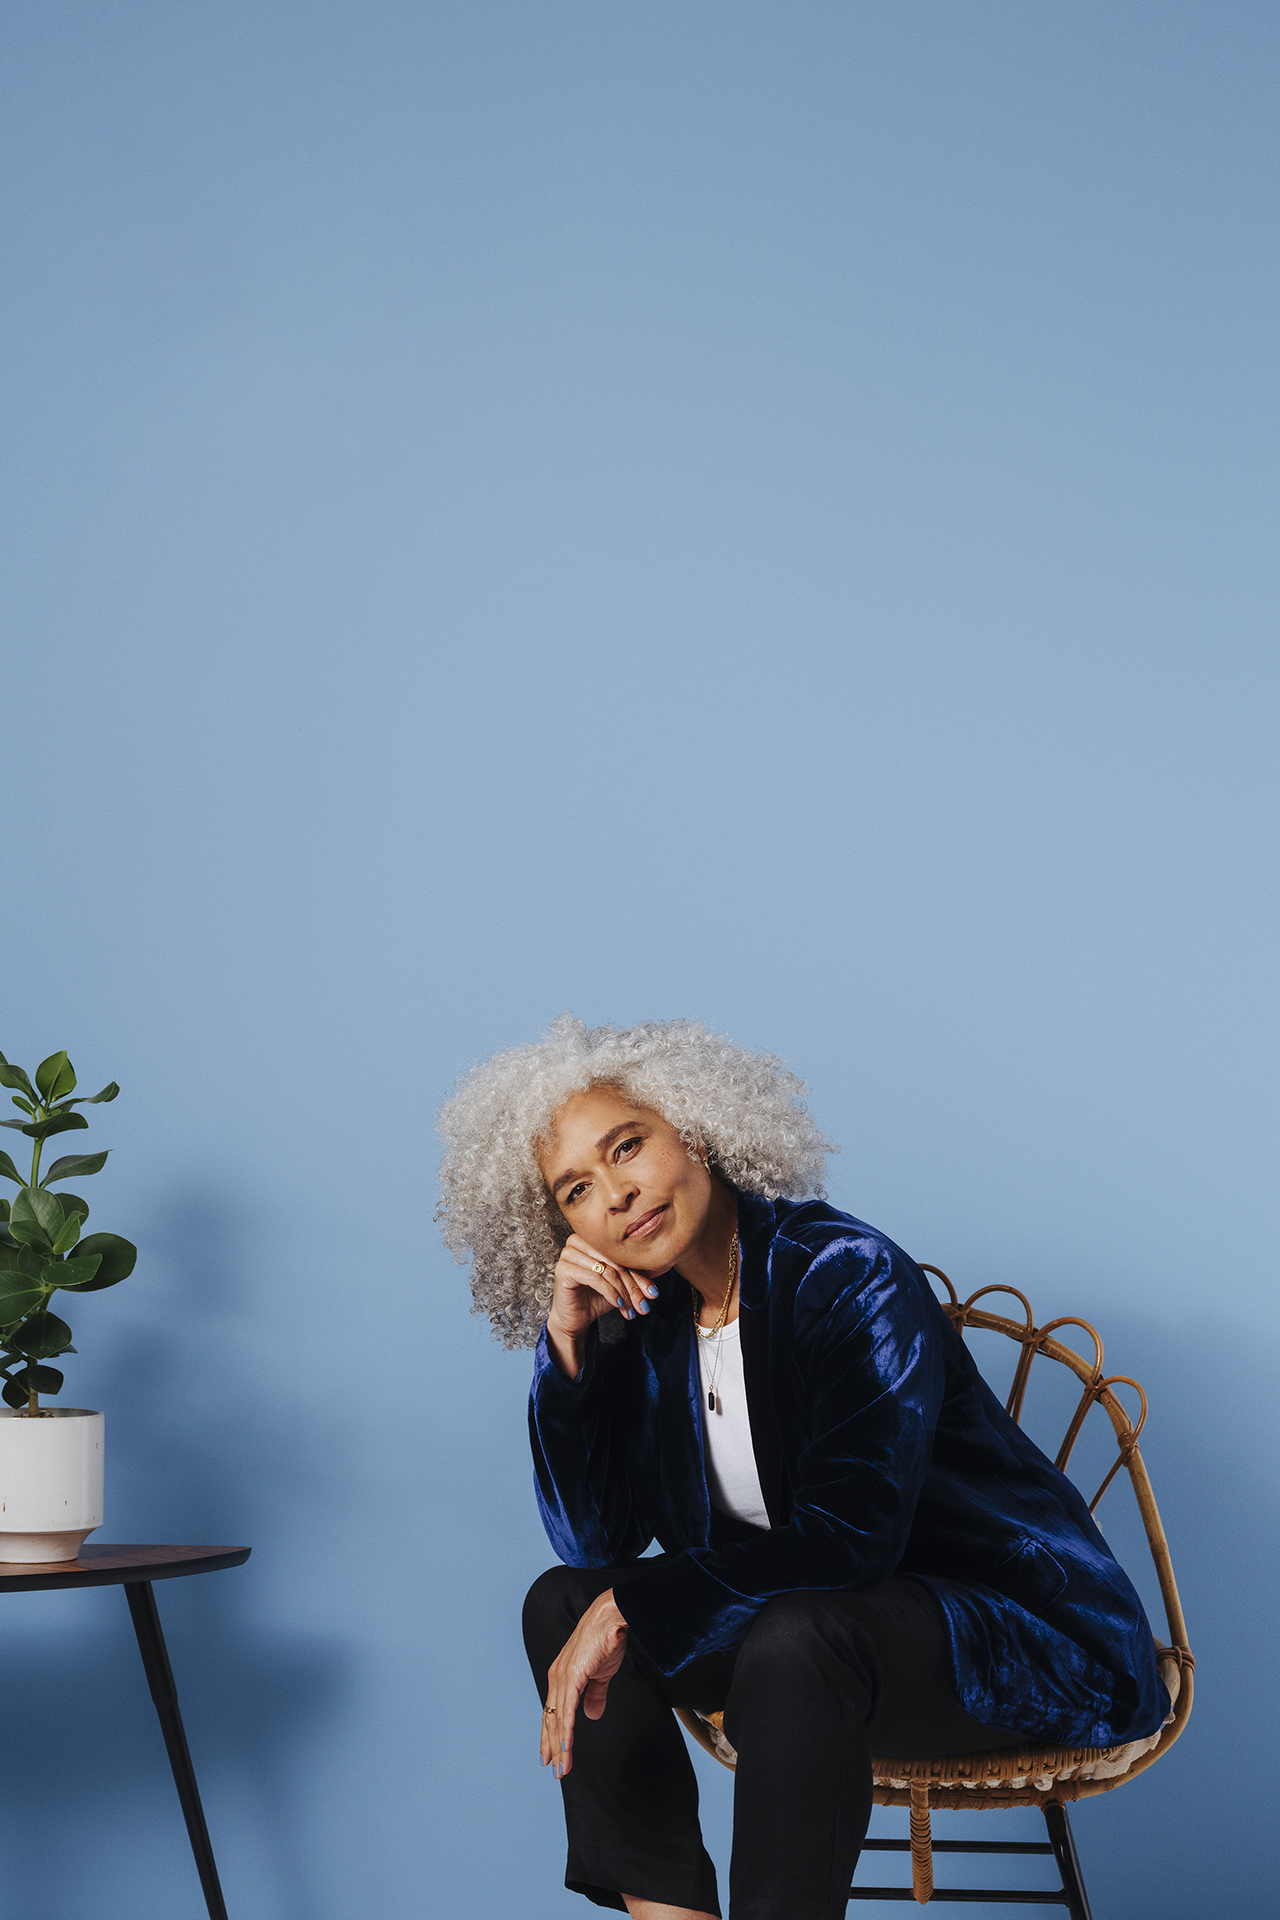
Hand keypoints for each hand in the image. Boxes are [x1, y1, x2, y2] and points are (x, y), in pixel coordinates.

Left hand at [540, 1589, 627, 1780]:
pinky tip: (565, 1746)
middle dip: (552, 1746)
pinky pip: (567, 1709)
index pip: (553, 1712)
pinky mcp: (572, 1675)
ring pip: (557, 1718)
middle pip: (551, 1718)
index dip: (552, 1734)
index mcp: (562, 1676)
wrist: (612, 1616)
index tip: (553, 1755)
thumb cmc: (606, 1639)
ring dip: (559, 1745)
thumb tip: (591, 1715)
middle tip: (555, 1770)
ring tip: (561, 1767)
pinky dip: (566, 1730)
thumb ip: (595, 1694)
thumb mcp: (601, 1673)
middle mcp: (557, 1677)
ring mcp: (562, 1676)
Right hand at [546, 1234, 660, 1375]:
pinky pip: (594, 1279)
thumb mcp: (620, 1284)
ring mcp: (569, 1254)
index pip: (622, 1254)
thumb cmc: (596, 1297)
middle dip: (633, 1286)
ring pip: (607, 1270)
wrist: (575, 1317)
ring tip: (631, 1308)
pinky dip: (610, 1293)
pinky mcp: (563, 1269)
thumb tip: (662, 1270)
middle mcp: (579, 1241)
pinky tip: (618, 1304)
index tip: (653, 1293)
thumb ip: (636, 1273)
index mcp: (593, 1238)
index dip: (640, 1275)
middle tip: (644, 1305)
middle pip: (616, 1261)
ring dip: (623, 1292)